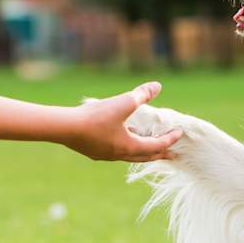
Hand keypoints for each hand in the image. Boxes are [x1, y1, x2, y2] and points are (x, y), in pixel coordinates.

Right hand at [65, 82, 182, 161]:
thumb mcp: (123, 103)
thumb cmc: (95, 117)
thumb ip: (141, 95)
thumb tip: (157, 86)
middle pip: (145, 156)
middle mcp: (120, 155)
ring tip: (148, 144)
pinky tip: (122, 137)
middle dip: (160, 153)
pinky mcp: (94, 151)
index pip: (156, 146)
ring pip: (130, 155)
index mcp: (130, 146)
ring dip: (142, 150)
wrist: (64, 128)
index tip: (179, 134)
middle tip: (172, 154)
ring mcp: (106, 155)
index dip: (169, 139)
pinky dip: (126, 146)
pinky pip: (116, 151)